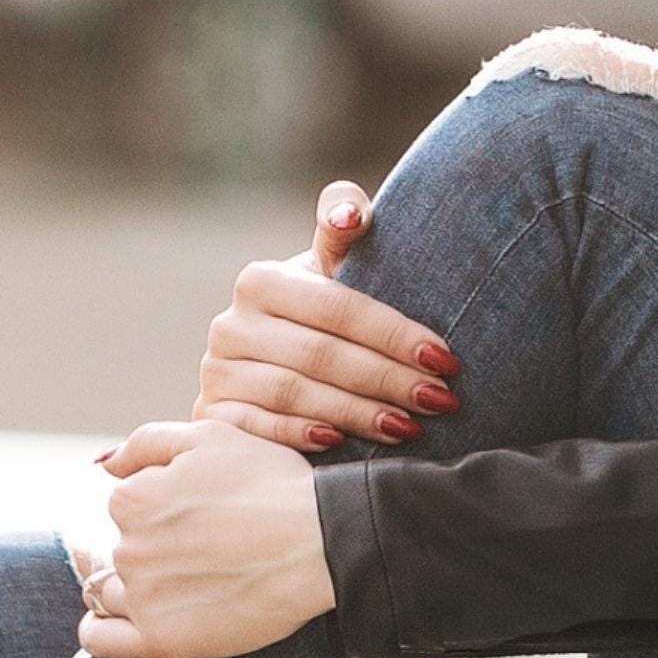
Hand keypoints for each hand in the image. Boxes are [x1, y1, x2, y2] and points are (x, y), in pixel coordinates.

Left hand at [79, 417, 339, 657]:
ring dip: (129, 588)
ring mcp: (143, 598)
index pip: (126, 505)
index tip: (197, 517)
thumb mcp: (210, 436)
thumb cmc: (273, 483)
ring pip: (107, 593)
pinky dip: (100, 631)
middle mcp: (128, 548)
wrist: (321, 542)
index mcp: (133, 498)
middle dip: (150, 547)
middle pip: (119, 549)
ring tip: (178, 585)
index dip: (161, 508)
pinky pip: (101, 640)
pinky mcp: (162, 641)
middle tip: (201, 551)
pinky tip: (126, 621)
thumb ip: (147, 443)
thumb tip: (104, 466)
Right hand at [194, 180, 461, 451]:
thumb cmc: (320, 312)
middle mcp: (230, 325)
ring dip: (357, 412)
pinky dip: (299, 435)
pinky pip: (257, 428)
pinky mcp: (212, 414)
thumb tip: (349, 215)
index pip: (339, 308)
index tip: (445, 358)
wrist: (270, 361)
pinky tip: (340, 442)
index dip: (395, 334)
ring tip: (409, 426)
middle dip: (388, 379)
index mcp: (261, 280)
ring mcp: (217, 372)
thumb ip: (342, 230)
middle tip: (440, 399)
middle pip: (321, 354)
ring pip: (294, 393)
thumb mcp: (331, 267)